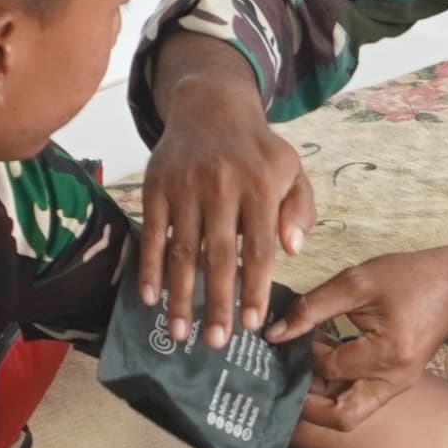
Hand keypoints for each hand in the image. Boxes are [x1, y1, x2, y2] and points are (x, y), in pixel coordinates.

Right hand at [138, 72, 314, 347]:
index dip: (255, 288)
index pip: (259, 248)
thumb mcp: (291, 170)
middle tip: (216, 343)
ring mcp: (185, 186)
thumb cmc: (257, 149)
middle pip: (218, 255)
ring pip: (182, 250)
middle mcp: (222, 186)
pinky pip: (151, 233)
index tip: (253, 324)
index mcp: (260, 186)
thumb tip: (293, 251)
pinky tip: (150, 298)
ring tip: (181, 332)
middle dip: (217, 303)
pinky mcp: (157, 186)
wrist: (210, 105)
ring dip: (180, 296)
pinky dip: (148, 268)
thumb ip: (299, 209)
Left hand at [274, 250, 447, 436]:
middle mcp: (394, 379)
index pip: (329, 368)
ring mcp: (397, 386)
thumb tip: (276, 333)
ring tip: (300, 367)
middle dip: (307, 406)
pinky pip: (358, 399)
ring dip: (320, 397)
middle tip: (284, 380)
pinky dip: (336, 387)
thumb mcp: (357, 282)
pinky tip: (321, 361)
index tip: (287, 335)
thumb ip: (312, 307)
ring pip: (349, 413)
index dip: (302, 354)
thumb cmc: (412, 279)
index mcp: (388, 353)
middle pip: (342, 417)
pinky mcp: (395, 383)